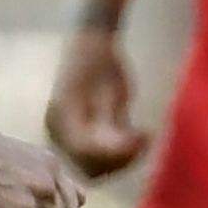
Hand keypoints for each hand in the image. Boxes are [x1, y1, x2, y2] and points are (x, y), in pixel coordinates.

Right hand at [43, 29, 150, 177]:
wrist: (93, 41)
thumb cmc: (100, 57)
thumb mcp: (110, 87)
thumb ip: (113, 118)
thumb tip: (122, 146)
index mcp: (62, 117)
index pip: (84, 150)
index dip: (116, 152)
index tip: (143, 137)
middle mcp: (62, 131)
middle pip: (90, 165)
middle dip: (121, 159)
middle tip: (146, 138)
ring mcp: (71, 135)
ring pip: (98, 166)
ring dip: (124, 160)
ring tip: (145, 137)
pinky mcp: (86, 135)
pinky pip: (104, 157)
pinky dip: (125, 153)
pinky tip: (142, 134)